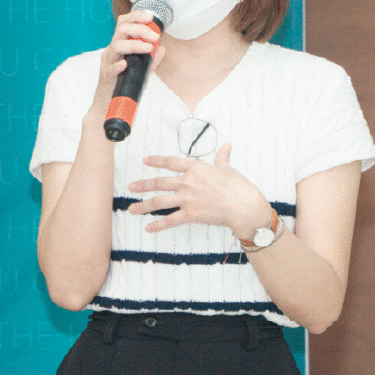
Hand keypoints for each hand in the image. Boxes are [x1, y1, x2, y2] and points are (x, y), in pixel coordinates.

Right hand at [89, 10, 165, 115]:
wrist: (109, 103)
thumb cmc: (124, 84)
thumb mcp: (140, 70)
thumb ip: (151, 60)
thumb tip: (162, 49)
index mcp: (119, 45)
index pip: (124, 23)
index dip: (136, 16)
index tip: (150, 18)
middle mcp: (112, 50)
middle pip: (121, 30)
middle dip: (139, 29)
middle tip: (155, 36)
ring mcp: (108, 62)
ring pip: (116, 46)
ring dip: (133, 44)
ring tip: (148, 48)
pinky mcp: (106, 76)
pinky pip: (110, 68)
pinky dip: (118, 65)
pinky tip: (126, 64)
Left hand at [127, 143, 272, 238]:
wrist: (243, 206)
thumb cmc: (238, 186)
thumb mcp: (228, 168)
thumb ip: (222, 157)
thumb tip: (227, 146)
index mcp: (195, 168)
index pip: (171, 163)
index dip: (156, 161)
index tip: (145, 160)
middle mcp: (187, 182)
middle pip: (159, 183)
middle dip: (143, 185)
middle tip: (130, 187)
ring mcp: (187, 199)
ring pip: (160, 202)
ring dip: (144, 206)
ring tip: (132, 209)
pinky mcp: (191, 215)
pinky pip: (170, 221)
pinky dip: (158, 225)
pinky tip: (148, 228)